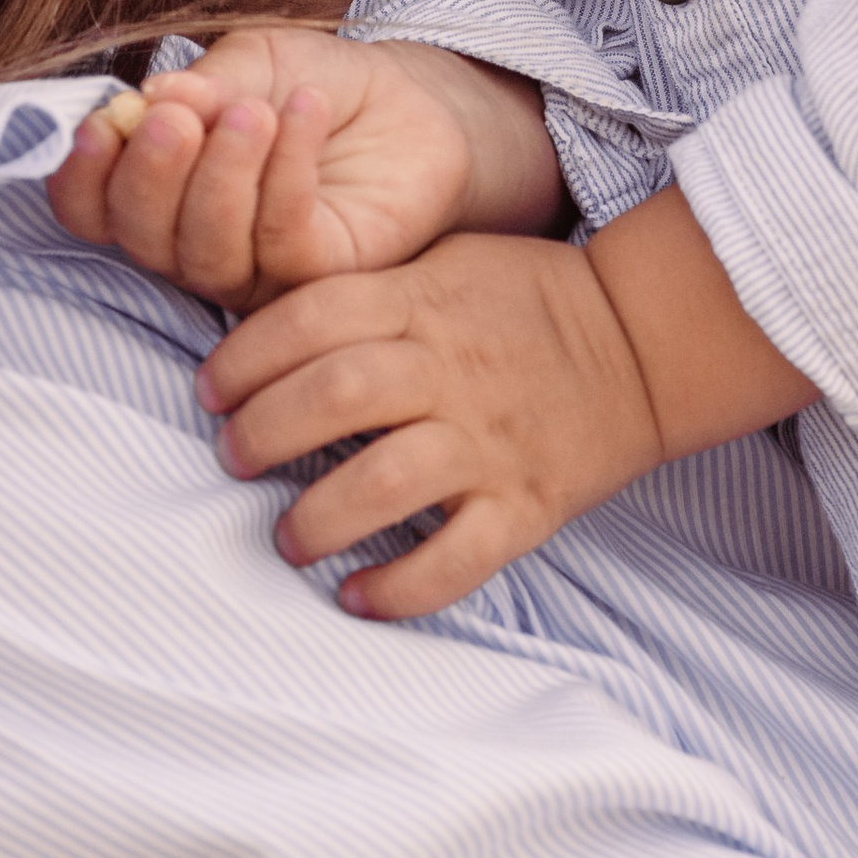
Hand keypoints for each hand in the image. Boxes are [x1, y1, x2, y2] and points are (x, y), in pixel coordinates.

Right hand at [48, 27, 559, 304]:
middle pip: (142, 237)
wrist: (413, 105)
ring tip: (254, 112)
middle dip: (150, 176)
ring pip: (205, 252)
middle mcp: (195, 241)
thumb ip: (202, 85)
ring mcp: (255, 269)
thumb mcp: (254, 62)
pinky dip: (286, 172)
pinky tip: (305, 112)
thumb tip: (145, 102)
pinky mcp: (318, 278)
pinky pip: (282, 240)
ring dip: (220, 177)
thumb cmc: (318, 86)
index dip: (82, 176)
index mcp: (160, 190)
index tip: (102, 121)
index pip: (92, 207)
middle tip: (176, 117)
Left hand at [197, 229, 666, 617]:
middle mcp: (452, 370)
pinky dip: (400, 588)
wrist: (645, 342)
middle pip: (337, 393)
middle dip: (263, 431)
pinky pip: (456, 560)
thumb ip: (371, 291)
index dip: (245, 354)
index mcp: (425, 303)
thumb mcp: (448, 261)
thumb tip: (267, 329)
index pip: (313, 317)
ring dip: (317, 518)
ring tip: (290, 538)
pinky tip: (357, 596)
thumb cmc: (528, 300)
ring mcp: (489, 443)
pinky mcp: (525, 506)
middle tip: (232, 457)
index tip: (212, 389)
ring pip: (385, 482)